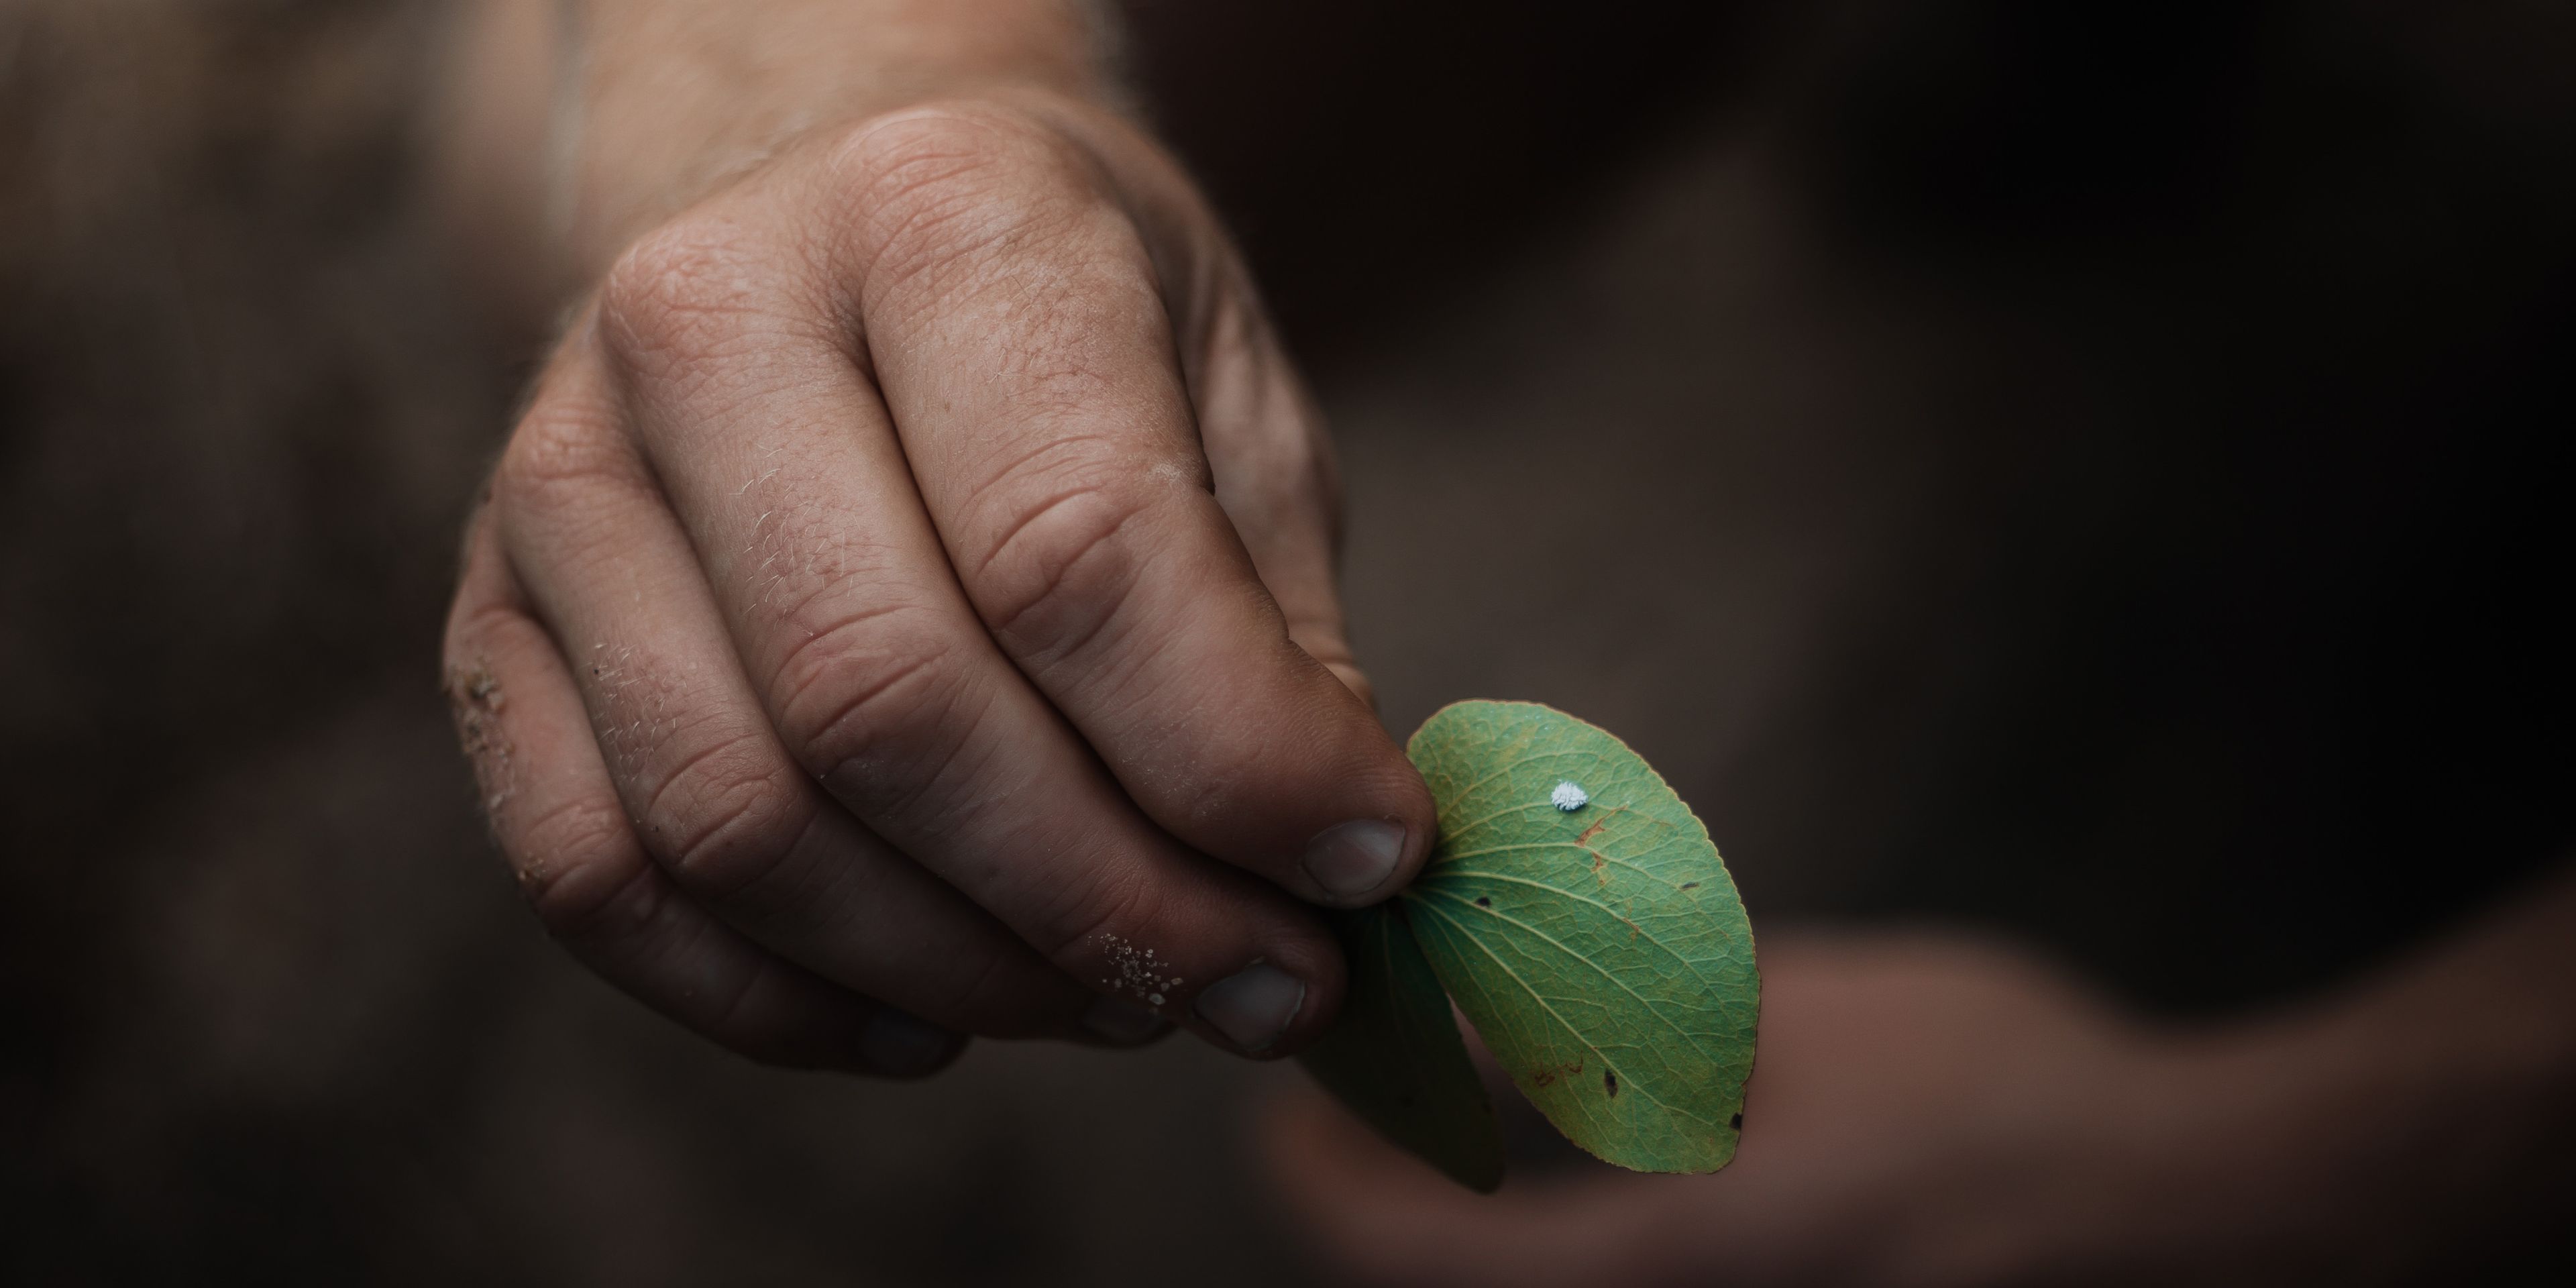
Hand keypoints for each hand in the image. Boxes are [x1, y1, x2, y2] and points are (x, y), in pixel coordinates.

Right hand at [441, 90, 1434, 1075]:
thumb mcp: (1233, 403)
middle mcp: (709, 321)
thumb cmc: (1075, 321)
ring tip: (1125, 995)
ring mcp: (564, 475)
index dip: (1239, 760)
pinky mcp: (487, 617)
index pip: (1076, 555)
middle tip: (1260, 982)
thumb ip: (1273, 639)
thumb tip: (1331, 882)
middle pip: (891, 711)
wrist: (839, 216)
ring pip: (738, 824)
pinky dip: (781, 1003)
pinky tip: (935, 1021)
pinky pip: (598, 880)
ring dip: (964, 976)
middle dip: (1111, 906)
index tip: (1368, 862)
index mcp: (938, 216)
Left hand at [1265, 933, 2348, 1286]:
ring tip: (1469, 1113)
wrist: (2197, 1207)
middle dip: (1393, 1199)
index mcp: (1671, 1267)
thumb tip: (1496, 986)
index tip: (1293, 1108)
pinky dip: (1575, 1239)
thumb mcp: (1807, 1021)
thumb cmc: (2008, 1096)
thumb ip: (1642, 1009)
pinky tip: (1594, 1153)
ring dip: (1478, 1224)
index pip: (1410, 1263)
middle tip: (1372, 1096)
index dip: (1323, 1184)